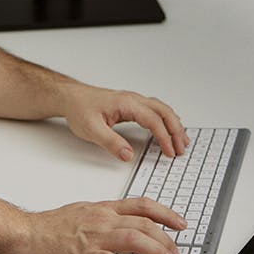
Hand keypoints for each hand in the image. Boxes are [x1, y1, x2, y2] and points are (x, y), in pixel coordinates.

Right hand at [23, 196, 186, 253]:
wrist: (28, 234)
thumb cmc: (51, 227)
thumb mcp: (83, 213)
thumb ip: (104, 219)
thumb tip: (124, 227)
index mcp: (102, 209)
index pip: (140, 205)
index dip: (164, 213)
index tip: (179, 222)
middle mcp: (102, 220)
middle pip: (143, 223)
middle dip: (166, 237)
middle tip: (176, 251)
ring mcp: (94, 237)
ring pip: (133, 238)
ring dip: (155, 250)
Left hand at [62, 85, 188, 160]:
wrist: (70, 97)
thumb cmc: (79, 109)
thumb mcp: (91, 129)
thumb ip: (110, 142)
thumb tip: (128, 155)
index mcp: (126, 103)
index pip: (153, 120)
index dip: (164, 137)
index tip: (170, 152)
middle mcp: (133, 99)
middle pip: (163, 112)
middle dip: (176, 130)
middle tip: (182, 148)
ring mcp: (133, 101)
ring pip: (161, 109)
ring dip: (174, 124)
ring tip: (182, 142)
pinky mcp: (131, 105)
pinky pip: (155, 110)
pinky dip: (166, 120)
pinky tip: (169, 129)